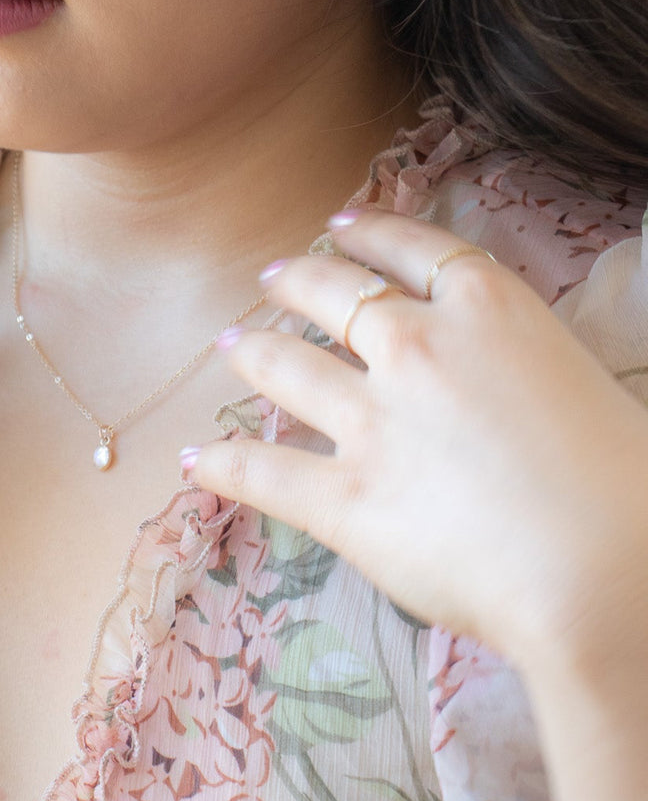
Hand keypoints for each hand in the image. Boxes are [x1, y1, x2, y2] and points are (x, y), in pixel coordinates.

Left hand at [191, 209, 647, 675]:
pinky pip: (262, 471)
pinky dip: (221, 464)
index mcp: (487, 310)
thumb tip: (490, 372)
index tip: (338, 227)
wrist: (607, 573)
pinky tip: (195, 459)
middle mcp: (418, 348)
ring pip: (285, 366)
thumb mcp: (579, 383)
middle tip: (268, 279)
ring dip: (251, 350)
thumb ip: (514, 362)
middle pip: (334, 293)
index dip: (368, 233)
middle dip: (293, 280)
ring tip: (230, 343)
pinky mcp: (344, 496)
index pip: (412, 249)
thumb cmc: (627, 484)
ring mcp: (372, 421)